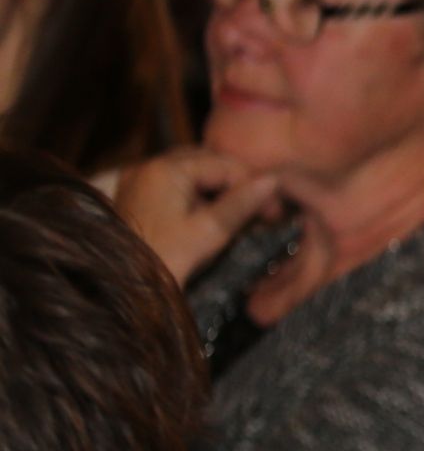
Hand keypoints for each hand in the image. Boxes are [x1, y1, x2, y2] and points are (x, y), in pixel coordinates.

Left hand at [109, 147, 282, 282]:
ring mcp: (138, 181)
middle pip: (206, 162)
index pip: (224, 164)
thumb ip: (242, 202)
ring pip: (190, 173)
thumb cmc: (167, 260)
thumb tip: (273, 180)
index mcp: (166, 169)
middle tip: (260, 211)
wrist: (123, 288)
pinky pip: (173, 185)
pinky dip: (196, 196)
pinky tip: (211, 217)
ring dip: (217, 190)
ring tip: (239, 215)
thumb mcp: (210, 231)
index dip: (253, 185)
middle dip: (235, 183)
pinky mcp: (135, 197)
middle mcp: (148, 166)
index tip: (274, 213)